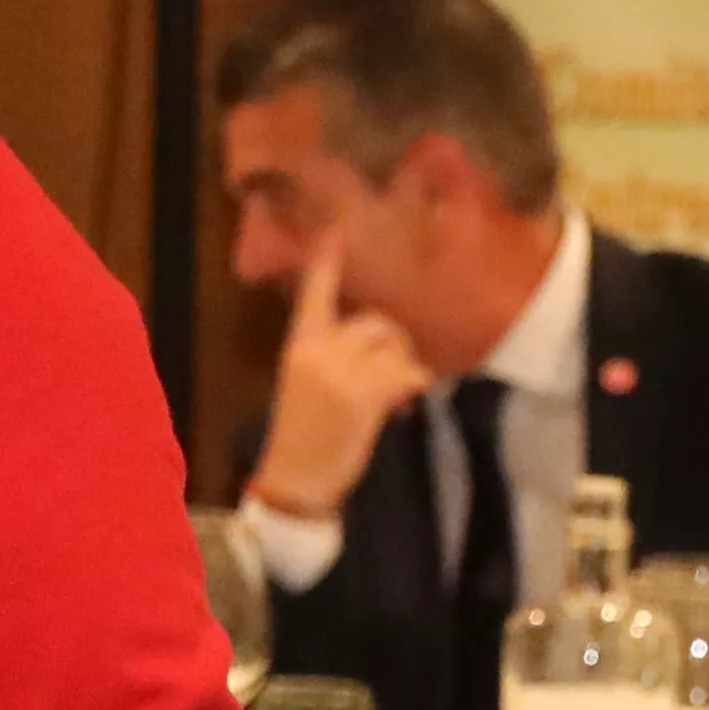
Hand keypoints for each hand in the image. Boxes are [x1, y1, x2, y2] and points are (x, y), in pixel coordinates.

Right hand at [247, 237, 430, 518]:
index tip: (333, 230)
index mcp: (299, 346)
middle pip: (375, 323)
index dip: (325, 263)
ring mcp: (342, 372)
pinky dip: (413, 388)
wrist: (295, 479)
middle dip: (393, 343)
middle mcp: (319, 351)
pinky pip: (407, 375)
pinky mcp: (365, 395)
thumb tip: (379, 350)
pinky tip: (402, 409)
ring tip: (395, 396)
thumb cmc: (302, 435)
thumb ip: (333, 358)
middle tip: (396, 371)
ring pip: (394, 347)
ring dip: (403, 369)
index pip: (314, 296)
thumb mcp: (306, 385)